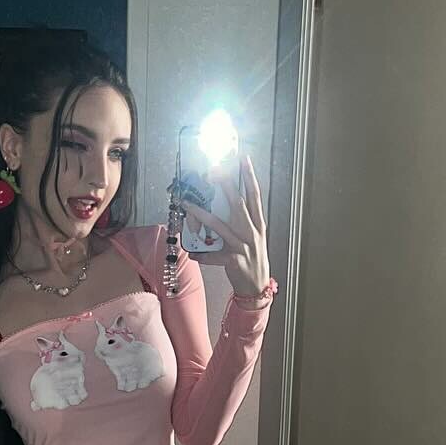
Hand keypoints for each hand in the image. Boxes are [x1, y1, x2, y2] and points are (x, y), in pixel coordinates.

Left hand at [178, 152, 271, 298]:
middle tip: (215, 169)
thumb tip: (230, 200)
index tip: (243, 158)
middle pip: (239, 204)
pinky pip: (214, 256)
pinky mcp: (234, 260)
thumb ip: (243, 220)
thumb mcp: (253, 237)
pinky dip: (202, 255)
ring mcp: (243, 246)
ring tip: (187, 204)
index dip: (249, 176)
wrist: (257, 286)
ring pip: (220, 226)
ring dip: (202, 214)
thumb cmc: (253, 258)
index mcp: (258, 224)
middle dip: (227, 186)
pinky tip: (191, 253)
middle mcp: (252, 232)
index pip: (255, 195)